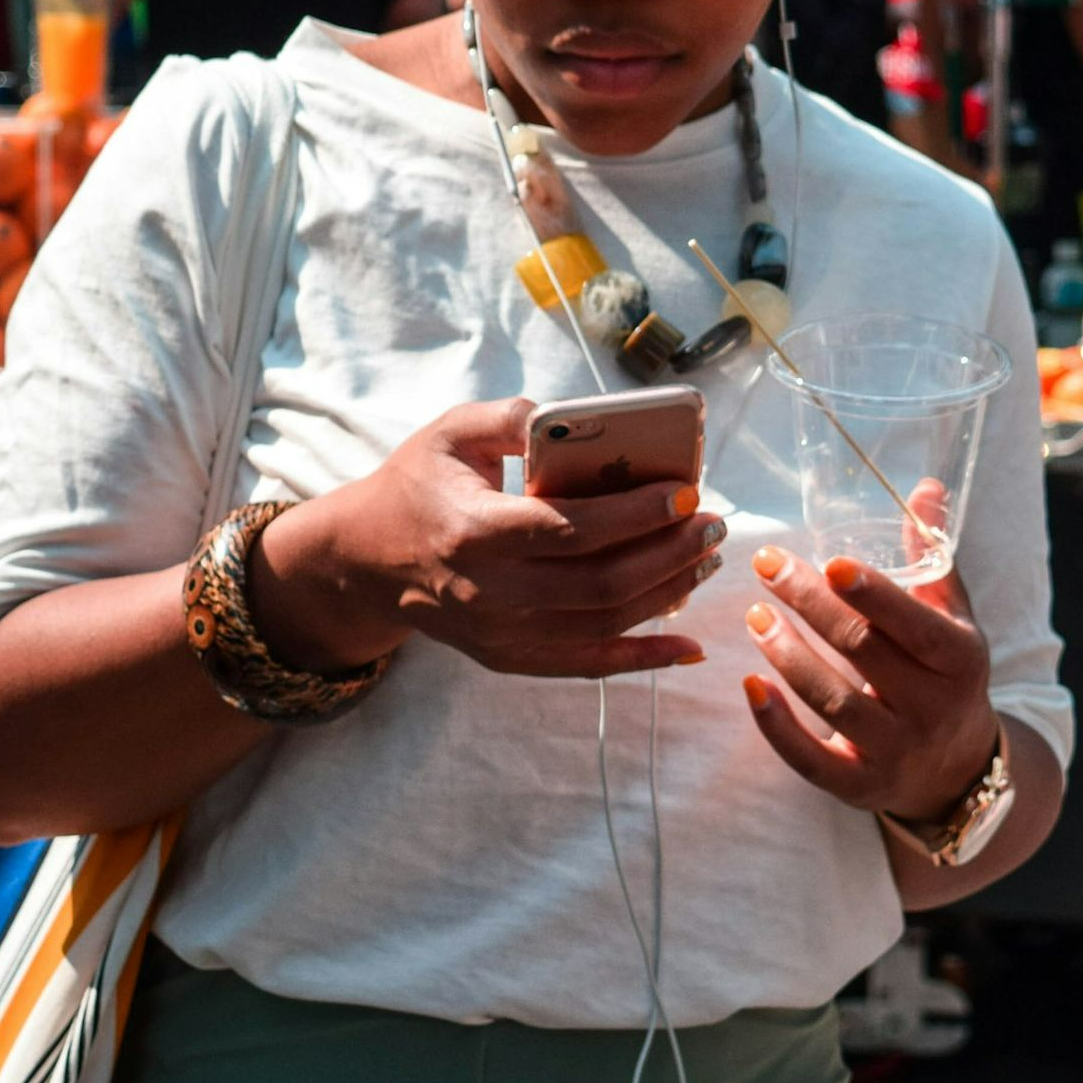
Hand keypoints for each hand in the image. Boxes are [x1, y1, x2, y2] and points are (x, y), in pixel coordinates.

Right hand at [255, 398, 723, 679]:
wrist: (368, 559)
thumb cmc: (418, 484)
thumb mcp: (449, 432)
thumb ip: (510, 417)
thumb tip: (573, 417)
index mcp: (474, 532)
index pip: (569, 529)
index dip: (634, 515)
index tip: (685, 492)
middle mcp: (488, 593)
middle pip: (599, 584)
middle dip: (668, 554)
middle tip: (714, 524)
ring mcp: (500, 635)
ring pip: (603, 625)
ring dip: (667, 594)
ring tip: (706, 557)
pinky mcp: (510, 658)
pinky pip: (588, 665)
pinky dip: (644, 659)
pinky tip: (689, 646)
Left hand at [741, 481, 999, 822]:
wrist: (960, 769)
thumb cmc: (946, 672)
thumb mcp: (951, 615)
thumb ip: (930, 553)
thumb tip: (922, 484)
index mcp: (960, 659)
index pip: (914, 624)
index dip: (872, 594)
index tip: (829, 560)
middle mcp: (932, 708)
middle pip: (863, 652)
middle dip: (811, 605)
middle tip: (767, 565)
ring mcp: (897, 751)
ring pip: (834, 702)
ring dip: (788, 655)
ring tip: (755, 615)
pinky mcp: (860, 785)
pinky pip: (813, 761)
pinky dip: (777, 727)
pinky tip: (750, 685)